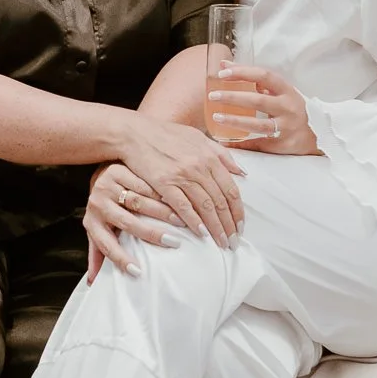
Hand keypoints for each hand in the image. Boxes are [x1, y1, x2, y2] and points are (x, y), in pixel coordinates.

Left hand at [84, 162, 187, 279]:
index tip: (139, 272)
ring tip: (181, 221)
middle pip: (127, 223)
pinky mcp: (118, 172)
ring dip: (162, 212)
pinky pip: (143, 183)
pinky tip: (177, 200)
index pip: (106, 246)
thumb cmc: (104, 209)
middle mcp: (98, 205)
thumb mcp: (97, 230)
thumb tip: (93, 283)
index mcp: (92, 223)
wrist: (99, 173)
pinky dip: (161, 193)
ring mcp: (108, 187)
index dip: (121, 259)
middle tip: (174, 243)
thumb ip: (97, 254)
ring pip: (138, 202)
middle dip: (151, 234)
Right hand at [117, 117, 245, 248]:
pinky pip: (183, 207)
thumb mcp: (198, 137)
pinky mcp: (164, 183)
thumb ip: (221, 153)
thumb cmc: (166, 134)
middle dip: (230, 225)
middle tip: (234, 242)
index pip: (231, 190)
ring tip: (221, 243)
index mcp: (210, 157)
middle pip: (221, 202)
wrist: (135, 133)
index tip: (241, 227)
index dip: (238, 211)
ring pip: (206, 207)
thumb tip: (241, 172)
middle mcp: (199, 167)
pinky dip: (194, 222)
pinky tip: (201, 234)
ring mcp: (182, 175)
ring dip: (216, 228)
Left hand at [206, 63, 321, 154]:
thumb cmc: (292, 107)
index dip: (243, 72)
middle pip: (258, 101)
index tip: (223, 73)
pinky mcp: (283, 144)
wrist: (319, 133)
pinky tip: (226, 141)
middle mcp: (288, 107)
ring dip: (235, 121)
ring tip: (216, 117)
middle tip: (213, 96)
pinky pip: (258, 143)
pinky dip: (241, 143)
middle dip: (233, 98)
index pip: (263, 76)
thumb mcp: (280, 90)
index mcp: (286, 90)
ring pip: (258, 125)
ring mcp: (286, 127)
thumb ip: (254, 79)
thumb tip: (224, 64)